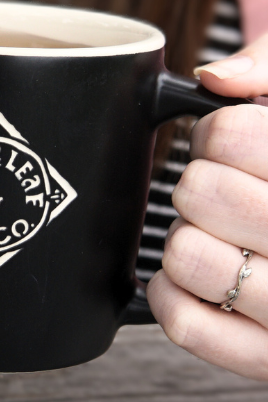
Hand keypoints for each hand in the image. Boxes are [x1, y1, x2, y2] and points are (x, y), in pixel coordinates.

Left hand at [147, 36, 267, 378]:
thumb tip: (217, 79)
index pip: (232, 137)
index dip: (216, 132)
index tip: (231, 143)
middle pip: (200, 191)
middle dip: (200, 182)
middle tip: (225, 190)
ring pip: (187, 255)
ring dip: (187, 237)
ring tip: (224, 237)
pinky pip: (183, 322)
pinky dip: (169, 292)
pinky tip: (199, 276)